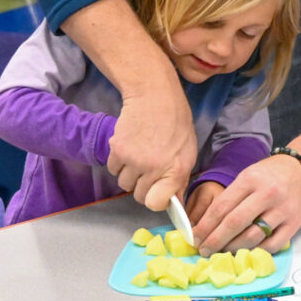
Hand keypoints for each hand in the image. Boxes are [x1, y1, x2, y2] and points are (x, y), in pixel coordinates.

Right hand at [106, 89, 198, 210]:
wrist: (154, 96)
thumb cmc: (176, 122)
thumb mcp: (187, 151)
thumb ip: (179, 178)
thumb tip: (174, 202)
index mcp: (176, 170)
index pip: (156, 203)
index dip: (156, 200)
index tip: (157, 191)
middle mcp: (154, 168)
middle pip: (138, 196)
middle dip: (143, 186)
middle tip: (148, 169)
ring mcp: (134, 160)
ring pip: (123, 184)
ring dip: (129, 175)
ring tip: (139, 156)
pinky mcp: (117, 150)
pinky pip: (112, 169)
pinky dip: (118, 163)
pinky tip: (129, 148)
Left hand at [192, 154, 300, 255]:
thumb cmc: (271, 174)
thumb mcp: (249, 175)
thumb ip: (231, 196)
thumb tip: (208, 224)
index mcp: (250, 180)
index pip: (222, 206)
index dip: (205, 225)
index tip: (194, 237)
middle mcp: (266, 194)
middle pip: (234, 223)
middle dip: (214, 240)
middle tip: (203, 250)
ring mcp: (282, 210)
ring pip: (252, 237)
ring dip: (232, 248)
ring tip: (221, 252)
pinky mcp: (293, 224)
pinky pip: (271, 245)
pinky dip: (256, 252)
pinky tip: (245, 252)